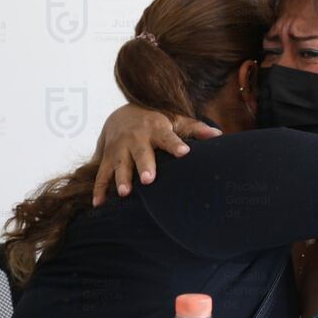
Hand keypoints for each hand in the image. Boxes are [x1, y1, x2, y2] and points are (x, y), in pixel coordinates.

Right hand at [92, 104, 221, 206]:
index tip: (184, 152)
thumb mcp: (176, 120)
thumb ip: (196, 129)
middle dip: (144, 165)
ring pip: (119, 164)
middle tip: (148, 180)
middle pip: (140, 152)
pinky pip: (101, 174)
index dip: (175, 144)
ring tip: (124, 193)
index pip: (167, 137)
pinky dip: (99, 188)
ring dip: (120, 178)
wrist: (122, 113)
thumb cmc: (156, 121)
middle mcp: (136, 138)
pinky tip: (99, 204)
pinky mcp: (107, 157)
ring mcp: (119, 148)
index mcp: (156, 128)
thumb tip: (219, 136)